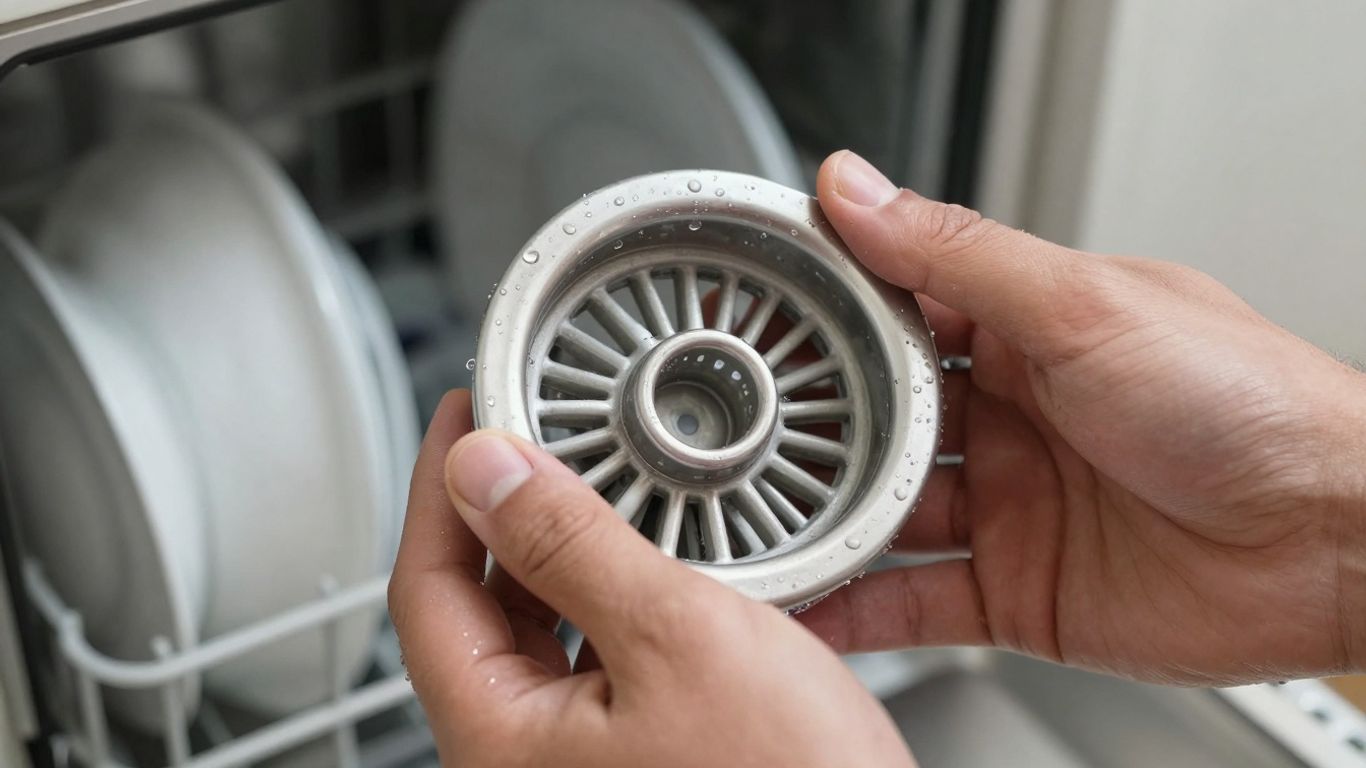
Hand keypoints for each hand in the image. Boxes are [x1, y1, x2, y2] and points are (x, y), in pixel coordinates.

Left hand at [388, 391, 913, 766]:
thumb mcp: (678, 637)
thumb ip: (570, 546)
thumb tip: (485, 472)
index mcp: (499, 741)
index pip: (425, 585)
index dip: (442, 486)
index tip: (465, 414)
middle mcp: (521, 763)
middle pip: (474, 609)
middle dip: (502, 514)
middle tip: (532, 436)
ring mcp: (573, 767)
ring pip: (534, 633)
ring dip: (558, 554)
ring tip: (593, 487)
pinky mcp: (629, 760)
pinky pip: (589, 660)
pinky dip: (606, 600)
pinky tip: (647, 565)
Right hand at [798, 150, 1365, 684]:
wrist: (1340, 541)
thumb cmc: (1251, 406)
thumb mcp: (1084, 306)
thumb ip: (957, 256)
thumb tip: (857, 191)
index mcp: (1025, 331)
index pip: (893, 312)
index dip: (817, 316)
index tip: (745, 321)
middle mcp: (1011, 417)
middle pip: (874, 421)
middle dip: (804, 430)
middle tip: (723, 434)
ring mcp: (1011, 505)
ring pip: (883, 514)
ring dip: (819, 523)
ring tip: (745, 529)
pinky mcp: (1017, 589)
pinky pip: (915, 600)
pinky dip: (856, 609)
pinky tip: (808, 609)